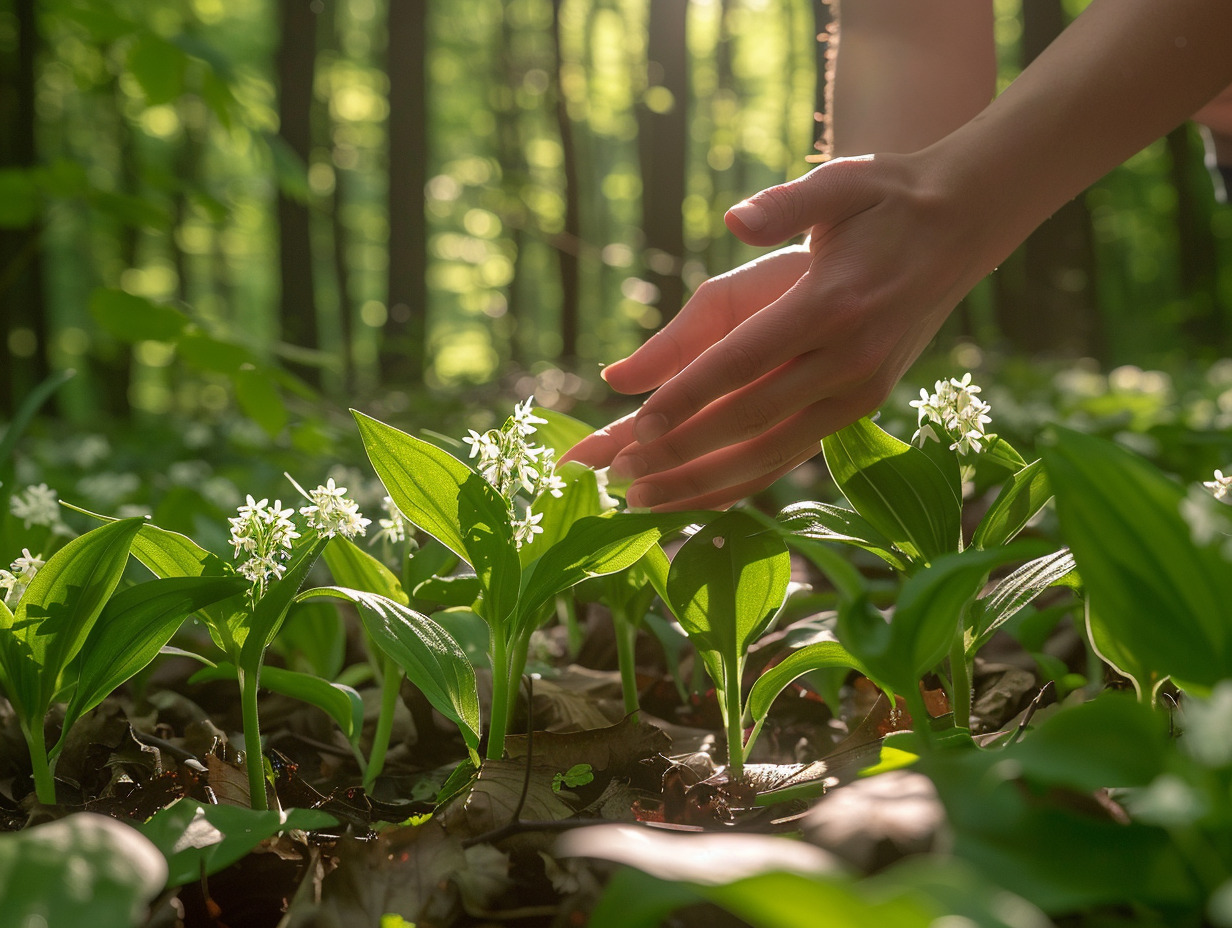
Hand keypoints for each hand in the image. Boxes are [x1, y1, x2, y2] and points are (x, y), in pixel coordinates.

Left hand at [565, 152, 990, 510]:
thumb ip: (779, 208)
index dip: (686, 398)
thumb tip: (733, 222)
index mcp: (833, 304)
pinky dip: (740, 483)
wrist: (964, 226)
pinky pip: (790, 457)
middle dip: (679, 453)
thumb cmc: (885, 200)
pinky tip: (695, 500)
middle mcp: (850, 361)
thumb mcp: (836, 186)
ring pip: (769, 456)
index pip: (742, 362)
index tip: (635, 428)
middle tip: (617, 474)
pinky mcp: (859, 409)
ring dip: (702, 483)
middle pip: (748, 421)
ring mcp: (859, 393)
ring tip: (639, 500)